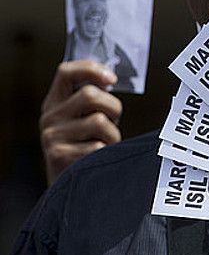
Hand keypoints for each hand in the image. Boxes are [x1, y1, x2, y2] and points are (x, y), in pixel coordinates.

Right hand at [40, 60, 122, 183]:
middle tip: (114, 121)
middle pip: (91, 95)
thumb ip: (90, 100)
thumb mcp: (80, 119)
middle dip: (114, 107)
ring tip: (106, 143)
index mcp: (54, 103)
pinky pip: (98, 146)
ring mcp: (52, 137)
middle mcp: (49, 118)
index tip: (112, 79)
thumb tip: (110, 78)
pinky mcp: (59, 156)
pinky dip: (107, 151)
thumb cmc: (83, 146)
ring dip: (113, 134)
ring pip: (99, 121)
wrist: (68, 185)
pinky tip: (99, 158)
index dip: (91, 69)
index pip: (66, 72)